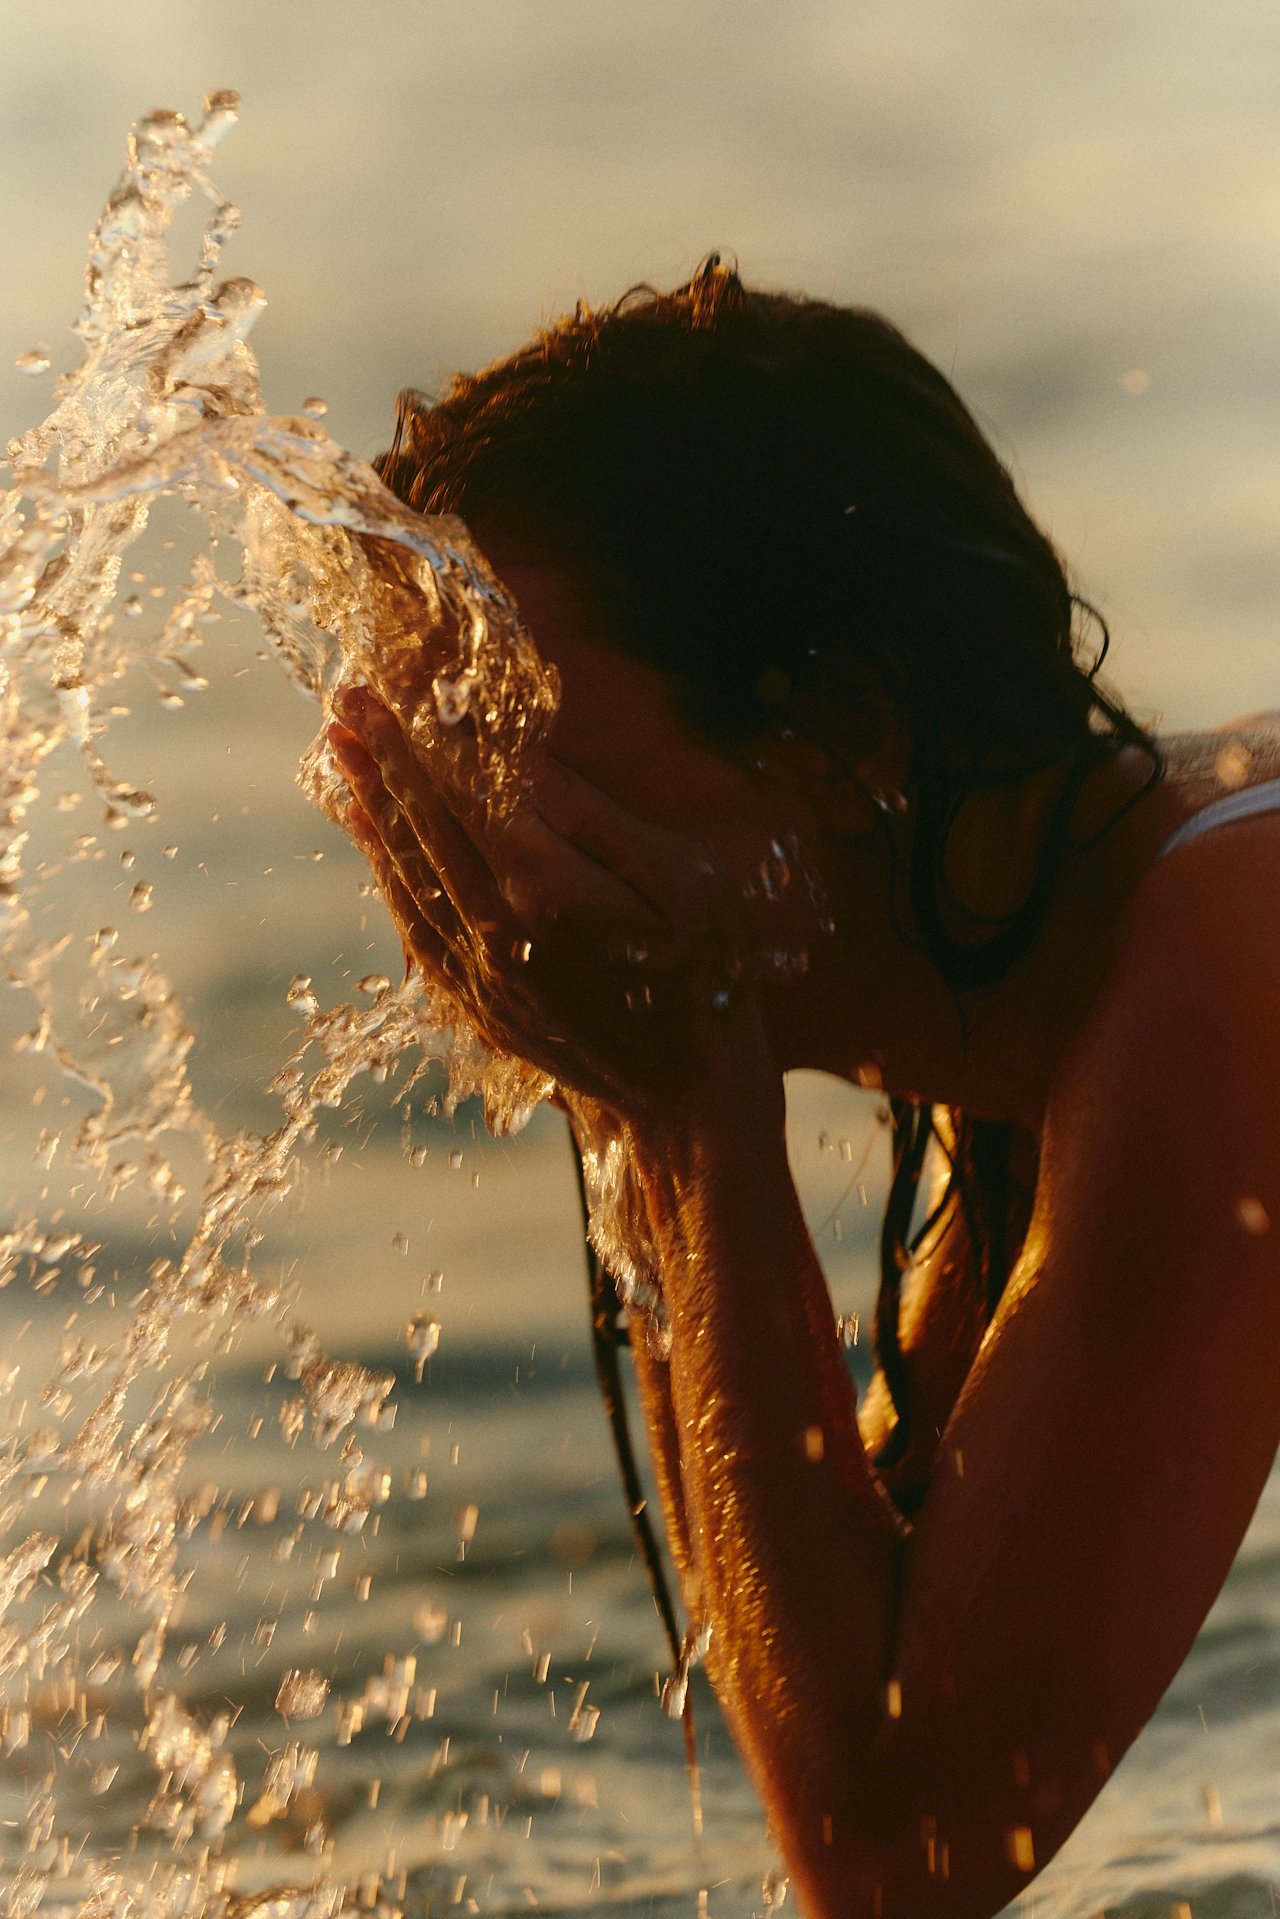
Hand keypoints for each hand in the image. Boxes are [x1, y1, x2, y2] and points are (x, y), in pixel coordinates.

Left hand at [327, 685, 781, 1137]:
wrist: (692, 1104)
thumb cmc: (709, 980)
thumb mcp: (687, 883)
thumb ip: (601, 822)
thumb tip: (530, 764)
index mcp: (547, 890)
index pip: (470, 795)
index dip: (427, 741)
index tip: (391, 692)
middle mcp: (497, 932)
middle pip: (425, 829)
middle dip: (382, 761)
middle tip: (344, 702)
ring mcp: (480, 976)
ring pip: (408, 878)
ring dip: (373, 812)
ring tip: (341, 755)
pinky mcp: (480, 1007)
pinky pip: (415, 930)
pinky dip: (389, 878)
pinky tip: (375, 844)